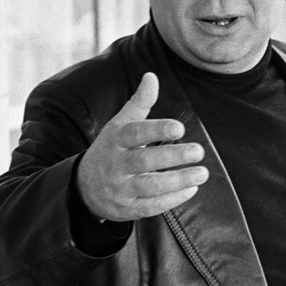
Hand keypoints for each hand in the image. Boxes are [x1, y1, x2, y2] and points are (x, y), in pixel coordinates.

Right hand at [76, 73, 208, 220]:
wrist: (84, 188)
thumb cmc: (110, 150)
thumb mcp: (119, 125)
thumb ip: (139, 103)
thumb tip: (152, 76)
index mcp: (115, 140)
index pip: (135, 134)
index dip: (157, 130)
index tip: (179, 128)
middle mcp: (116, 165)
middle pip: (144, 161)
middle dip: (173, 157)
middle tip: (198, 151)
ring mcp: (121, 188)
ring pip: (150, 186)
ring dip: (178, 181)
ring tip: (202, 173)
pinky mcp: (128, 208)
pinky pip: (151, 206)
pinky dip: (172, 199)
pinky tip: (191, 190)